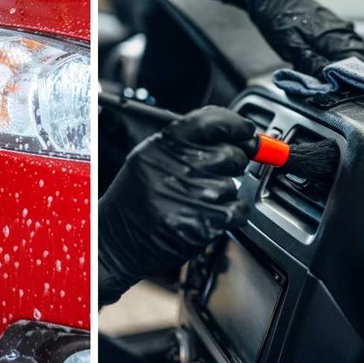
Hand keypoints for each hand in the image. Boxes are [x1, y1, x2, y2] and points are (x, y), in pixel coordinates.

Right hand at [99, 107, 253, 305]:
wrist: (117, 241)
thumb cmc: (135, 202)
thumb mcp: (150, 161)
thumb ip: (189, 145)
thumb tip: (239, 137)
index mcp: (161, 146)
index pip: (211, 121)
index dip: (236, 124)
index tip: (246, 131)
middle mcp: (175, 166)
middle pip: (232, 154)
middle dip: (229, 166)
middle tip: (208, 177)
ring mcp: (191, 194)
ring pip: (235, 184)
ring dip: (224, 195)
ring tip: (195, 202)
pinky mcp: (204, 220)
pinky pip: (239, 209)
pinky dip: (230, 215)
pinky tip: (205, 216)